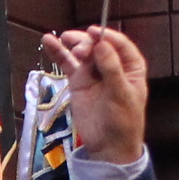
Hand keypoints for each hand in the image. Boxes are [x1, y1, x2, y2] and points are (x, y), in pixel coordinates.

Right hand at [42, 28, 149, 165]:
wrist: (108, 147)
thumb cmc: (123, 122)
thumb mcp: (121, 95)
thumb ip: (111, 68)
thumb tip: (101, 44)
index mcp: (131, 66)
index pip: (119, 44)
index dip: (107, 35)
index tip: (94, 32)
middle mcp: (112, 65)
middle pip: (99, 44)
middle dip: (88, 43)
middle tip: (79, 52)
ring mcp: (94, 72)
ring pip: (83, 51)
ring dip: (74, 44)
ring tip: (64, 41)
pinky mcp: (78, 81)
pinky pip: (68, 64)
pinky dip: (58, 52)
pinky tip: (48, 41)